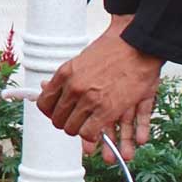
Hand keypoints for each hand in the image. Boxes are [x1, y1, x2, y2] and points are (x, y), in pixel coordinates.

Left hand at [36, 28, 161, 160]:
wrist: (137, 44)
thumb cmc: (113, 50)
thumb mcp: (80, 60)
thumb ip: (64, 78)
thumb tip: (44, 87)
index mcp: (64, 74)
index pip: (45, 104)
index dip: (51, 112)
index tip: (57, 113)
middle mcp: (74, 88)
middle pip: (58, 120)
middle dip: (66, 123)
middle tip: (75, 123)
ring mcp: (89, 100)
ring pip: (72, 129)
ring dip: (79, 132)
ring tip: (86, 130)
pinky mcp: (107, 110)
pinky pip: (89, 133)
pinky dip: (91, 137)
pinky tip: (96, 134)